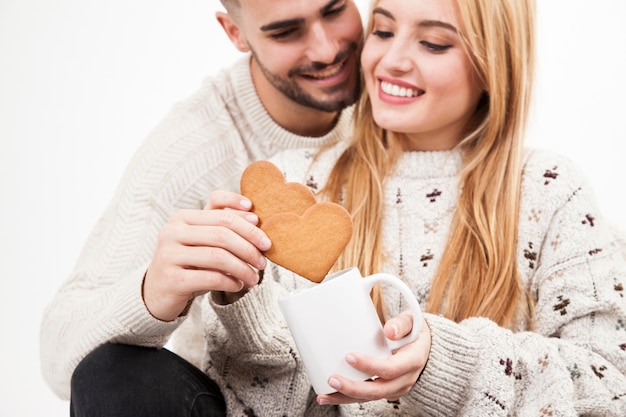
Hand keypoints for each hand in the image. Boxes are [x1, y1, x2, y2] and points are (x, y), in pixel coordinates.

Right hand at [142, 190, 270, 320]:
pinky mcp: (172, 279)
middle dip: (249, 246)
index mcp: (182, 217)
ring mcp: (170, 255)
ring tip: (254, 277)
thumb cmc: (188, 264)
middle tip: (263, 260)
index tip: (260, 222)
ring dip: (243, 268)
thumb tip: (254, 218)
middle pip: (222, 232)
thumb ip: (222, 226)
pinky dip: (230, 282)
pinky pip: (211, 278)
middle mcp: (172, 232)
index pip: (218, 207)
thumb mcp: (202, 241)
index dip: (242, 214)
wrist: (157, 293)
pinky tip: (238, 285)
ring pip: (219, 256)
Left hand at [317, 311, 430, 404]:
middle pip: (378, 391)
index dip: (369, 366)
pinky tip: (329, 396)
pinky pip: (366, 397)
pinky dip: (347, 398)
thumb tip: (389, 331)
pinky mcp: (385, 390)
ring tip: (323, 395)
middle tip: (332, 379)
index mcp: (412, 361)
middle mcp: (404, 379)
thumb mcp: (413, 322)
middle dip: (353, 388)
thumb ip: (402, 323)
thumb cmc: (414, 332)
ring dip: (345, 398)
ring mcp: (394, 388)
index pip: (390, 369)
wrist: (424, 348)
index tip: (349, 356)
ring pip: (369, 398)